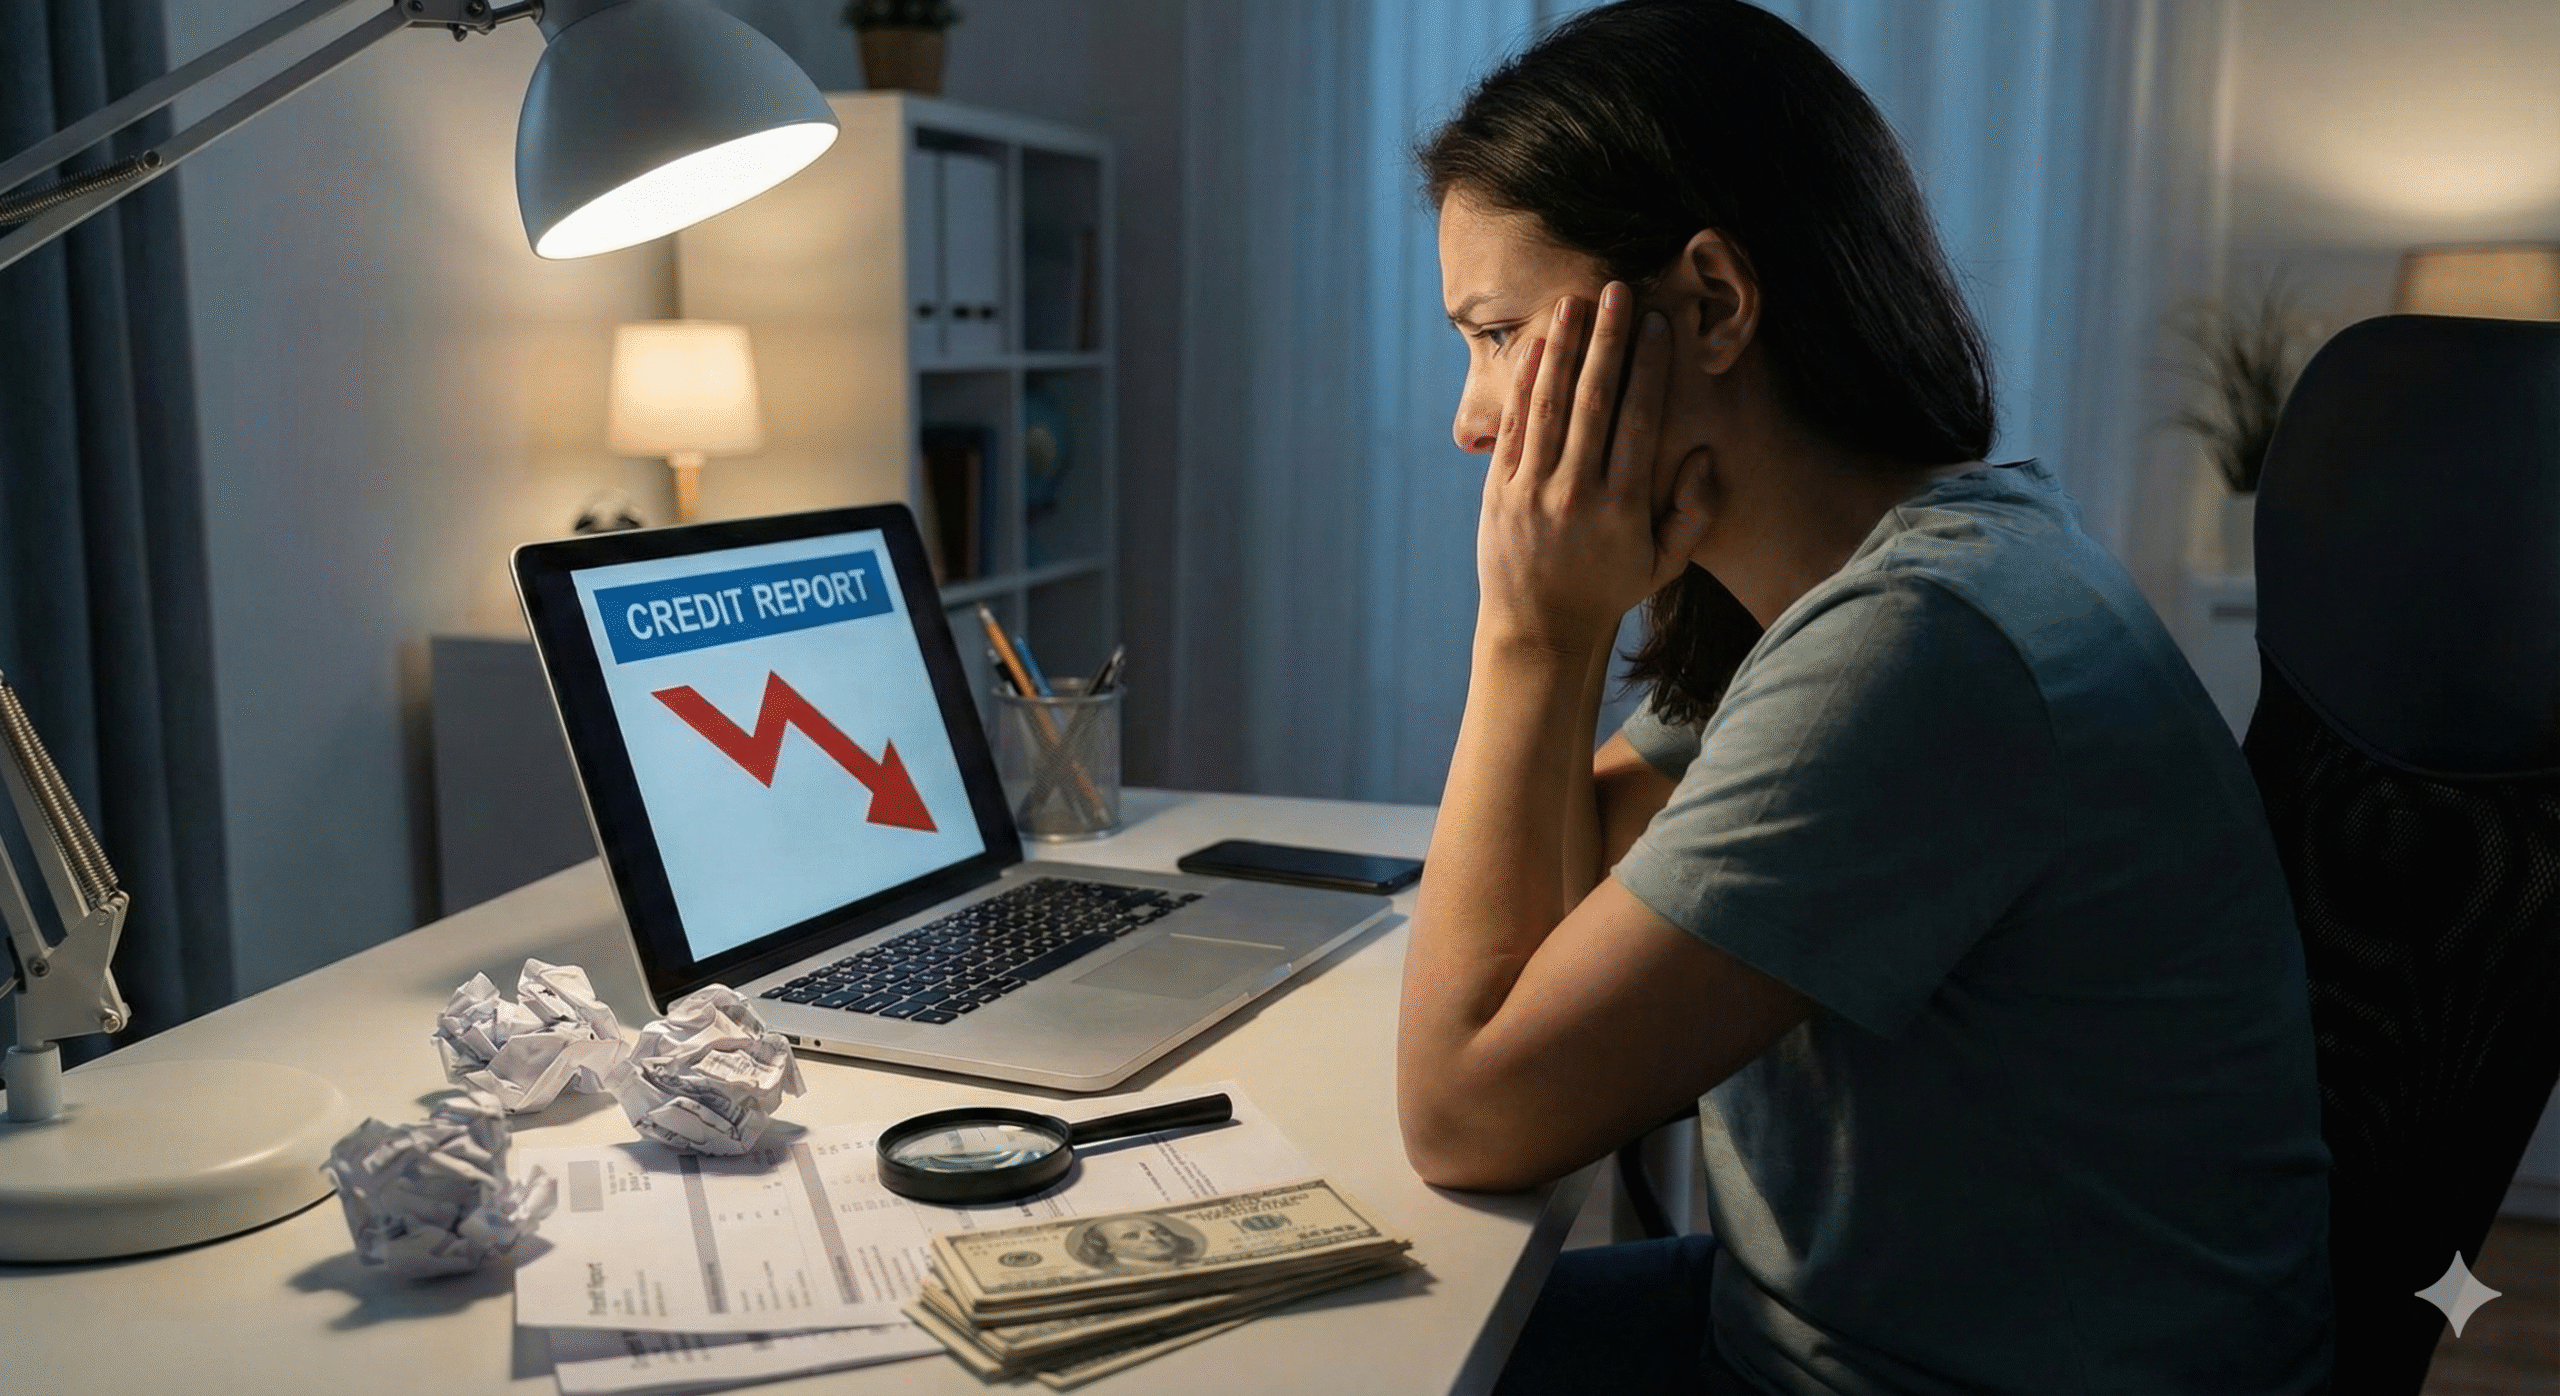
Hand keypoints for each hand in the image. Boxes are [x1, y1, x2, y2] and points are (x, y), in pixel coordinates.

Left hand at [1476, 282, 1715, 654]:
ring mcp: (1532, 490)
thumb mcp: (1665, 563)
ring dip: (1560, 350)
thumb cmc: (1609, 588)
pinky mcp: (1499, 491)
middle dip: (1606, 342)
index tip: (1656, 322)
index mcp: (1622, 506)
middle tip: (1616, 289)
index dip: (1648, 368)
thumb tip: (1705, 456)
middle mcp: (1576, 493)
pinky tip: (1534, 347)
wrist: (1538, 627)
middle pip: (1593, 402)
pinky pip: (1513, 429)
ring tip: (1572, 302)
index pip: (1639, 421)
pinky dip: (1523, 386)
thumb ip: (1695, 513)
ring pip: (1548, 407)